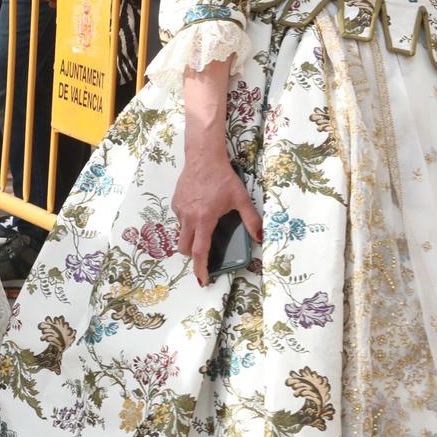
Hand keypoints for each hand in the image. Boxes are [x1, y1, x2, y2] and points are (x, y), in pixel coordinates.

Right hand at [172, 146, 262, 286]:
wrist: (203, 157)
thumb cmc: (223, 177)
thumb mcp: (240, 199)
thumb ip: (251, 219)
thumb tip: (260, 237)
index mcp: (204, 220)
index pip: (200, 252)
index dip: (201, 268)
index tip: (202, 279)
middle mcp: (188, 217)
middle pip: (185, 248)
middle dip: (193, 256)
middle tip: (204, 255)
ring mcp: (179, 210)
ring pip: (181, 234)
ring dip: (190, 238)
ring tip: (204, 228)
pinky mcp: (175, 203)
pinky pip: (179, 220)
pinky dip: (187, 223)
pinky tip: (199, 211)